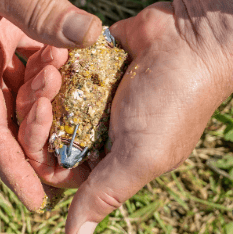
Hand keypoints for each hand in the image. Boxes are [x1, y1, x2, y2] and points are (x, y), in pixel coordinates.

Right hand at [0, 0, 102, 210]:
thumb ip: (39, 8)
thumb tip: (90, 37)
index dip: (12, 167)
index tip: (37, 199)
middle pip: (9, 118)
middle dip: (39, 139)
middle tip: (74, 159)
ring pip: (24, 90)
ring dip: (50, 99)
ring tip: (75, 104)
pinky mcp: (7, 30)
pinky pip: (33, 59)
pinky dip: (53, 65)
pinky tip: (70, 63)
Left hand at [18, 0, 232, 233]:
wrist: (193, 39)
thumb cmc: (170, 103)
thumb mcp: (140, 157)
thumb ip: (104, 194)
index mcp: (106, 158)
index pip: (55, 167)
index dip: (39, 149)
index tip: (42, 119)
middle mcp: (95, 129)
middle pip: (45, 131)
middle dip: (39, 110)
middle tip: (46, 85)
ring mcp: (91, 96)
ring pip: (47, 99)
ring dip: (43, 83)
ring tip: (51, 64)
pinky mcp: (89, 65)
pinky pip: (57, 70)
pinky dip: (52, 62)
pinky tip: (53, 51)